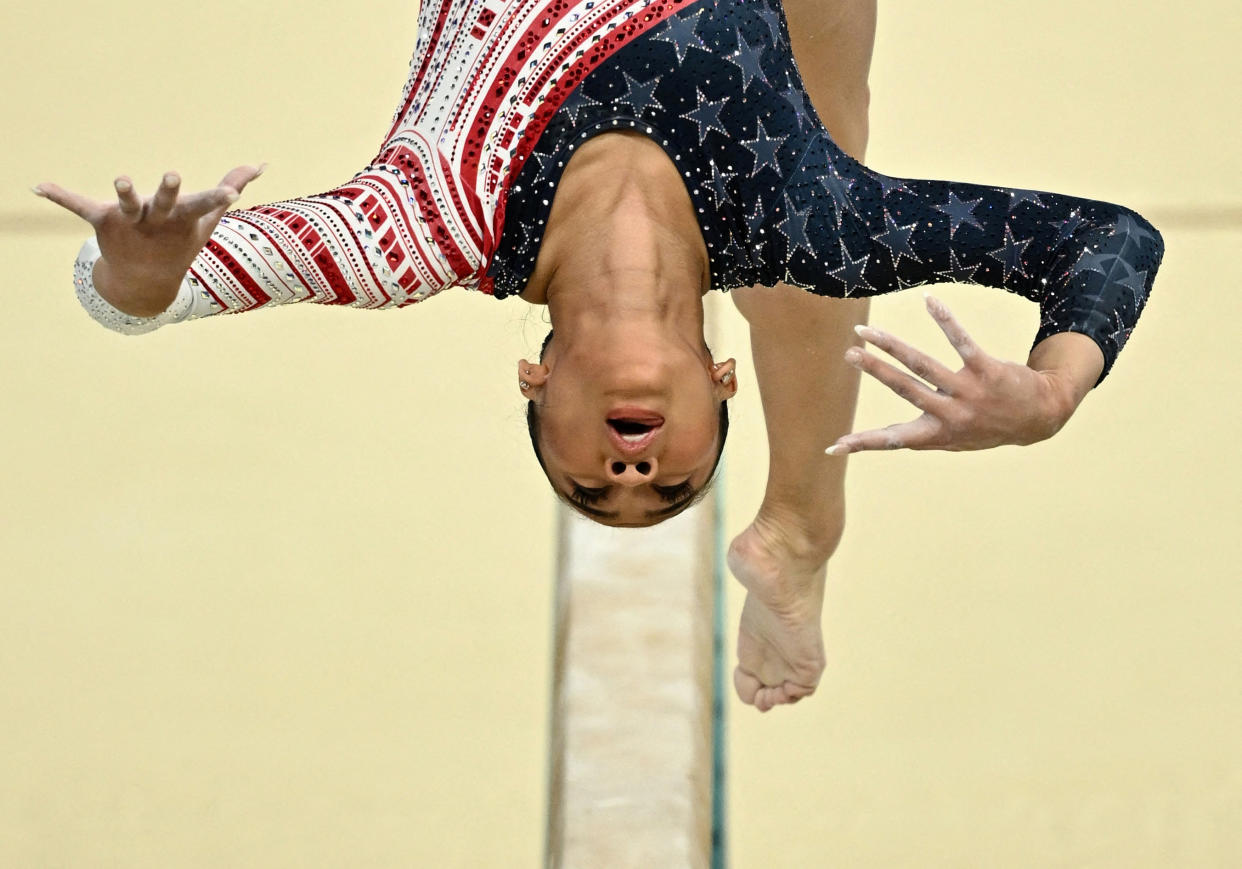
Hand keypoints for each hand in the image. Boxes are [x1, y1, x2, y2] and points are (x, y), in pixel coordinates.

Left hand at [34, 165, 264, 316]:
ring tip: (120, 180)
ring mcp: (130, 221)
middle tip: (171, 176)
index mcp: (183, 217)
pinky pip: (80, 206)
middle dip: (167, 191)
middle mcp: (157, 219)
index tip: (232, 192)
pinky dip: (60, 195)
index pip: (204, 204)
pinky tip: (38, 186)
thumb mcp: (206, 218)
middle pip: (164, 202)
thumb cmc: (179, 241)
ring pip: (127, 204)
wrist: (144, 281)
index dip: (218, 197)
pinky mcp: (103, 221)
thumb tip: (261, 165)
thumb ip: (231, 186)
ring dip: (124, 193)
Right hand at [825, 293, 1077, 453]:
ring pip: (923, 366)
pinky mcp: (987, 370)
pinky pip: (961, 341)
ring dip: (892, 346)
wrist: (1040, 418)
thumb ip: (925, 436)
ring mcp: (968, 392)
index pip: (893, 440)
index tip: (834, 447)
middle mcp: (950, 415)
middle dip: (874, 370)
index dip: (863, 444)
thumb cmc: (989, 428)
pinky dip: (944, 320)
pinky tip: (929, 301)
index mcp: (936, 435)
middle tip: (849, 354)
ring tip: (867, 332)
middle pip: (904, 389)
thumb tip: (890, 441)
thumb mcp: (956, 441)